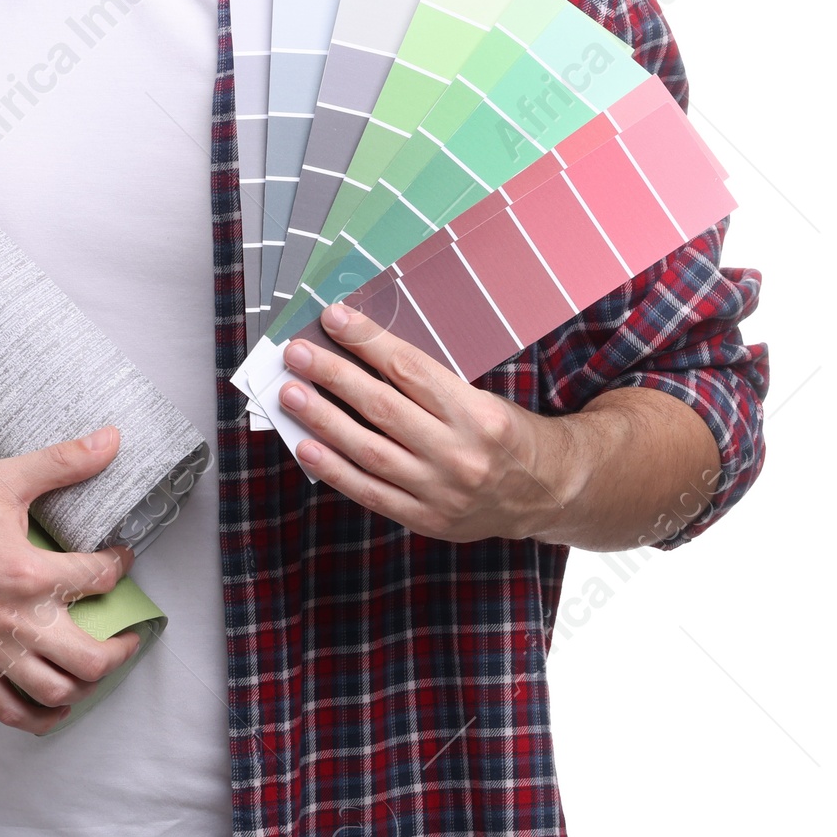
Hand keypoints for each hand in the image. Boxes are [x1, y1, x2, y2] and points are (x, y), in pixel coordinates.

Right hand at [0, 425, 141, 733]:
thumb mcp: (1, 478)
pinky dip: (40, 717)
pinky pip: (9, 711)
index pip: (97, 579)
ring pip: (56, 693)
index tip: (120, 557)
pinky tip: (54, 703)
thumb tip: (110, 440)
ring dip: (86, 684)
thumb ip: (62, 462)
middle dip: (121, 647)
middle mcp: (12, 621)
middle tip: (128, 631)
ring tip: (96, 664)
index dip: (119, 566)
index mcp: (27, 572)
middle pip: (91, 659)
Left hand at [277, 305, 570, 542]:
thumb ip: (426, 383)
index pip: (410, 369)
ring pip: (370, 451)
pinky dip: (334, 469)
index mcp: (478, 414)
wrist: (546, 493)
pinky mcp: (426, 519)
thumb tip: (360, 351)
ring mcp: (441, 492)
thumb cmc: (505, 432)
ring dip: (323, 419)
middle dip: (333, 375)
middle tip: (296, 353)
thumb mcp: (481, 398)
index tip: (333, 317)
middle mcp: (460, 454)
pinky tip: (306, 446)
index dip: (367, 341)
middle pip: (383, 408)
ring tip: (290, 393)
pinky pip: (370, 493)